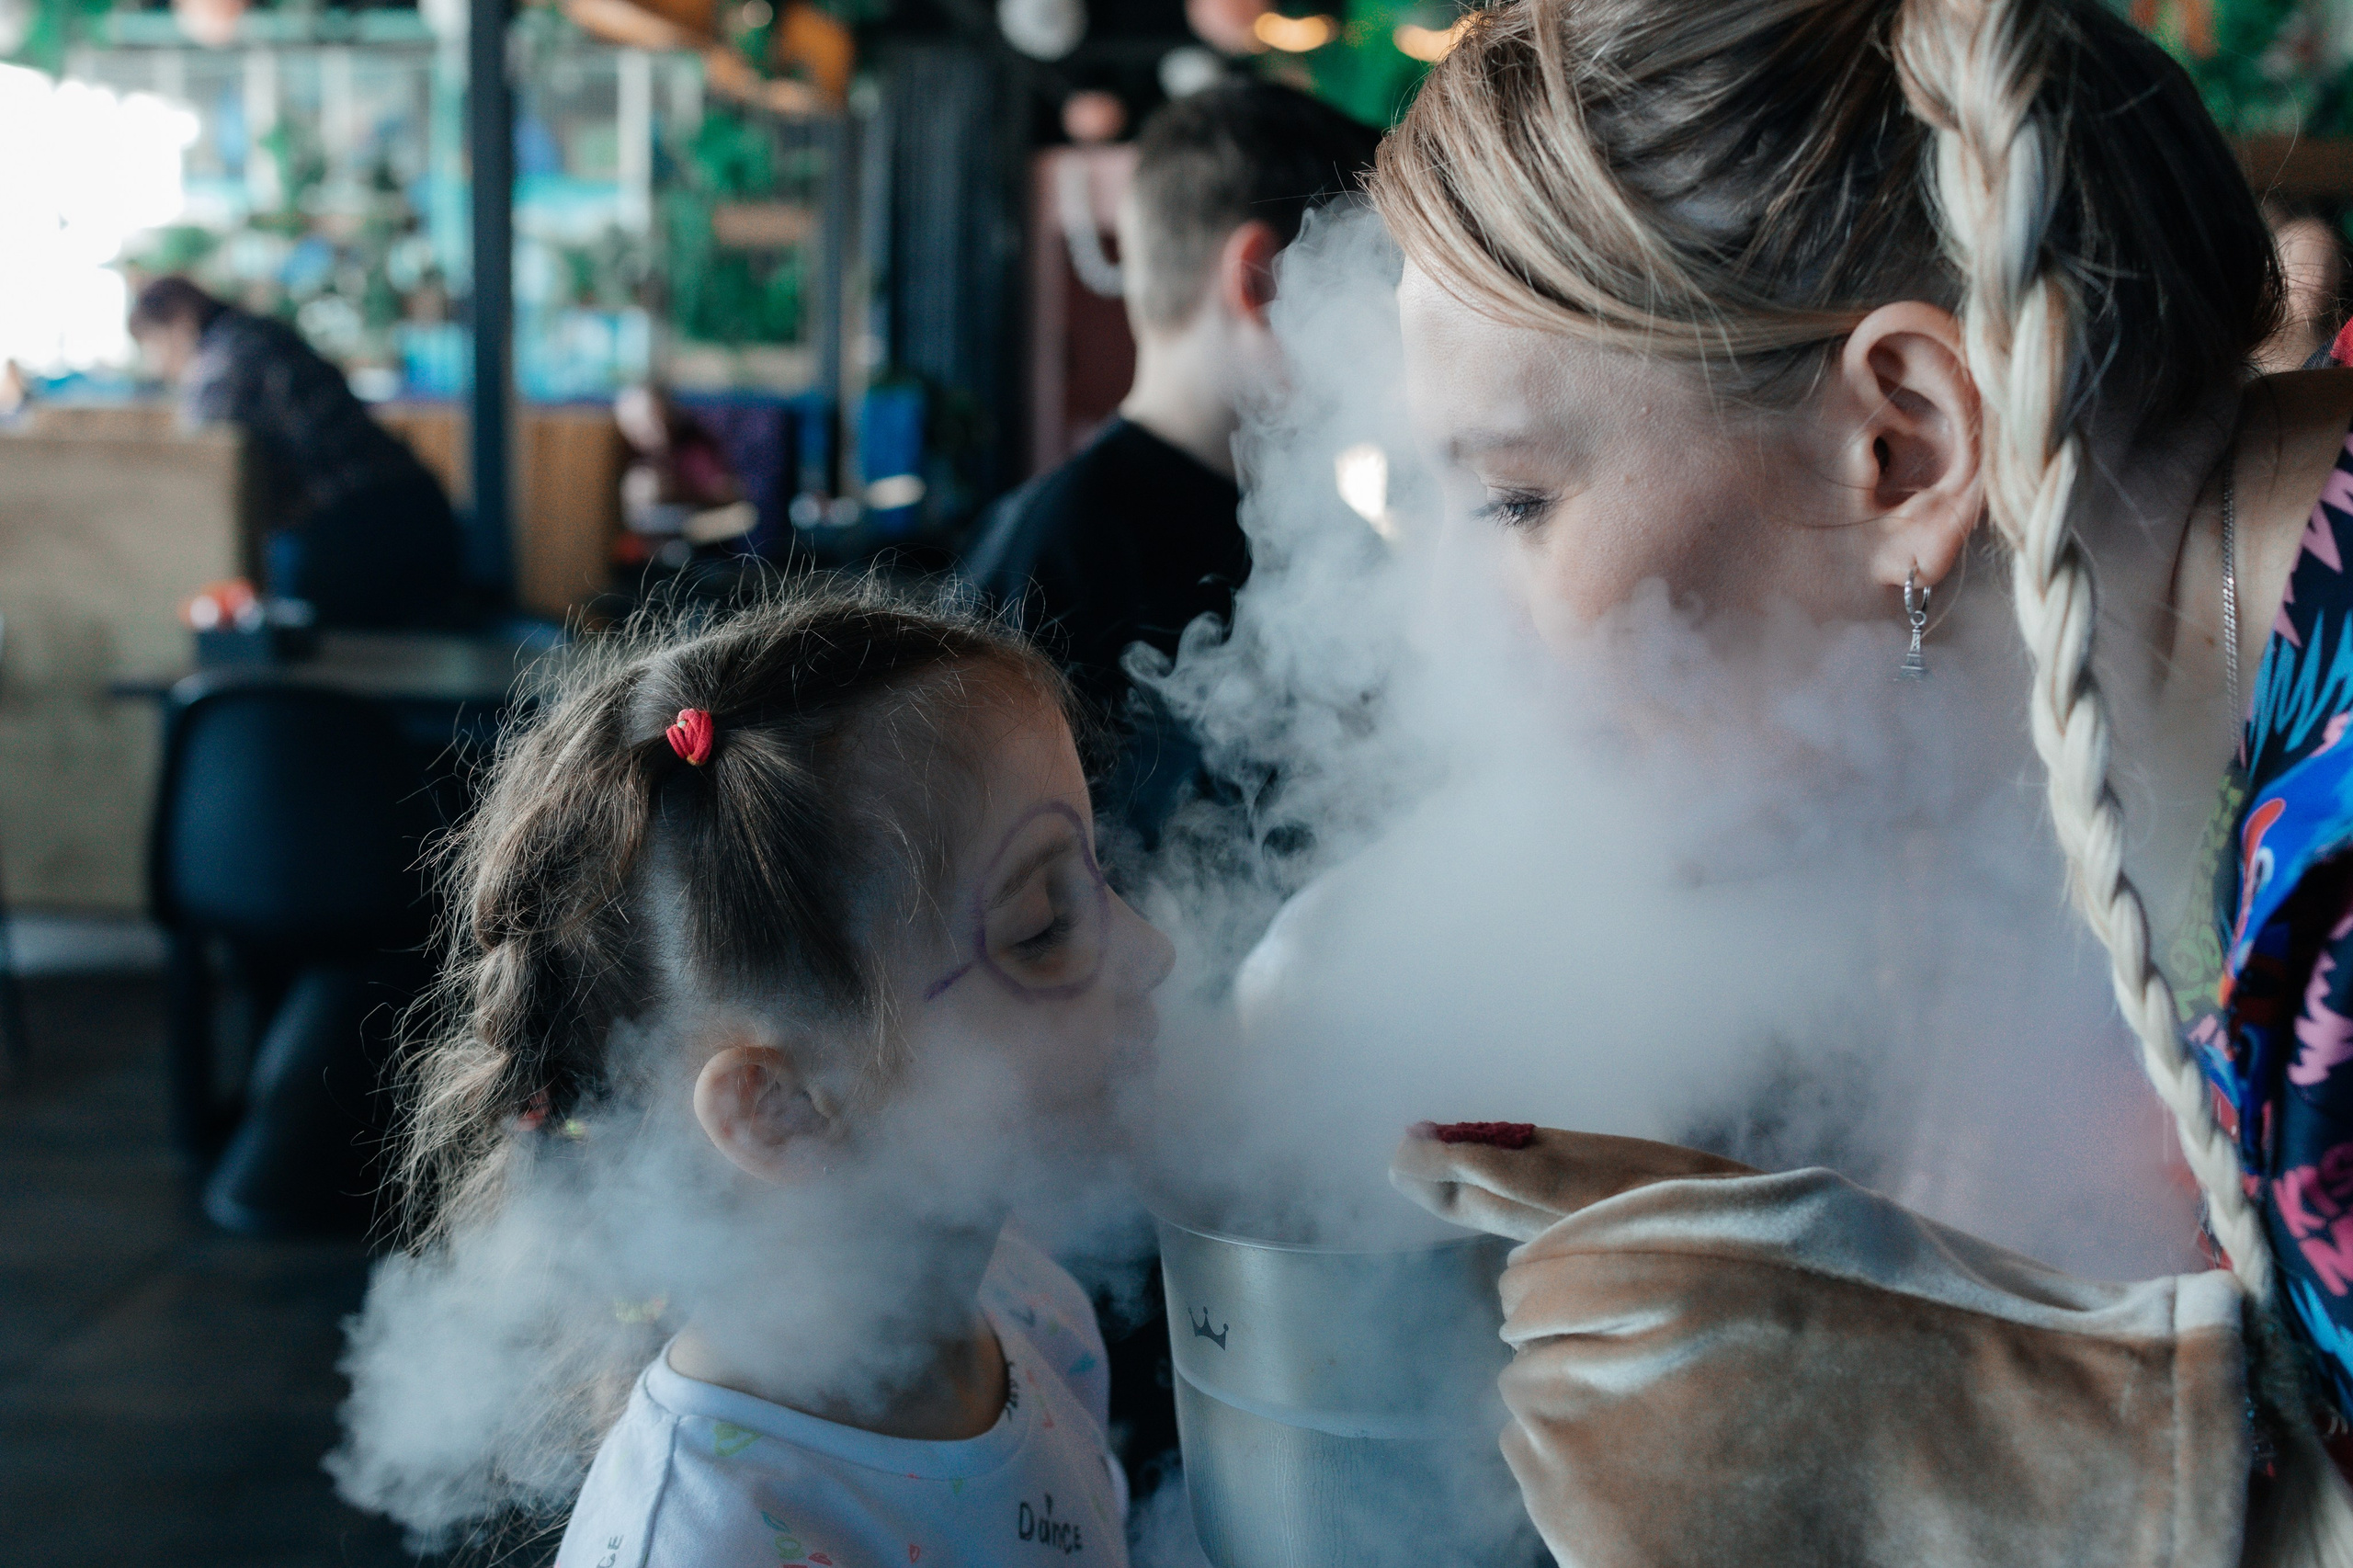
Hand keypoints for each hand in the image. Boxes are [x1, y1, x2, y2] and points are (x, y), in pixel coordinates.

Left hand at [1391, 1125, 2250, 1567]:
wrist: (2049, 1454)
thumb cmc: (1898, 1305)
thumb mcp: (1731, 1198)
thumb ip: (1556, 1175)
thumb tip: (1404, 1155)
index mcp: (1615, 1261)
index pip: (1534, 1280)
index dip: (1639, 1292)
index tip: (1736, 1312)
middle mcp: (1589, 1380)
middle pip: (1535, 1372)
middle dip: (1625, 1372)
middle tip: (1764, 1385)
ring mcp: (1602, 1502)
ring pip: (1552, 1456)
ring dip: (1633, 1453)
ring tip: (1768, 1448)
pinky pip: (1587, 1534)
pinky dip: (1648, 1525)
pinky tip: (1750, 1508)